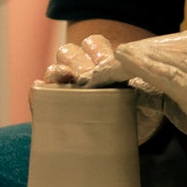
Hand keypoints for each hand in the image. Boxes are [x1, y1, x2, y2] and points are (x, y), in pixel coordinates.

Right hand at [38, 33, 166, 141]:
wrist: (127, 141)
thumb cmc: (137, 114)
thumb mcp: (145, 97)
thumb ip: (144, 85)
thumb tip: (147, 75)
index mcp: (102, 61)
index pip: (93, 44)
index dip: (96, 50)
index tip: (104, 61)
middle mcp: (81, 70)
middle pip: (70, 53)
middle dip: (79, 63)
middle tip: (88, 78)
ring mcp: (65, 87)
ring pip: (54, 68)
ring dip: (59, 72)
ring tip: (66, 81)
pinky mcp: (53, 107)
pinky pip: (39, 94)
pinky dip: (39, 92)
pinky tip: (42, 92)